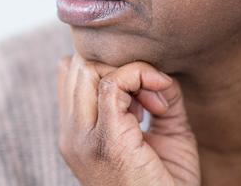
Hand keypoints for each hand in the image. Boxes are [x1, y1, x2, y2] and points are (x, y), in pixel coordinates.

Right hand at [56, 53, 199, 185]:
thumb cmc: (168, 185)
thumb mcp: (164, 134)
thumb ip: (158, 98)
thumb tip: (158, 72)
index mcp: (78, 134)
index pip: (72, 76)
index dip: (110, 70)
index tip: (147, 97)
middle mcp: (72, 135)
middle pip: (76, 67)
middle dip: (117, 66)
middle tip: (152, 96)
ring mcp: (83, 139)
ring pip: (87, 69)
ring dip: (127, 72)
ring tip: (155, 103)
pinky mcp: (106, 142)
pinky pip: (112, 84)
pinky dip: (140, 77)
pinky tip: (159, 104)